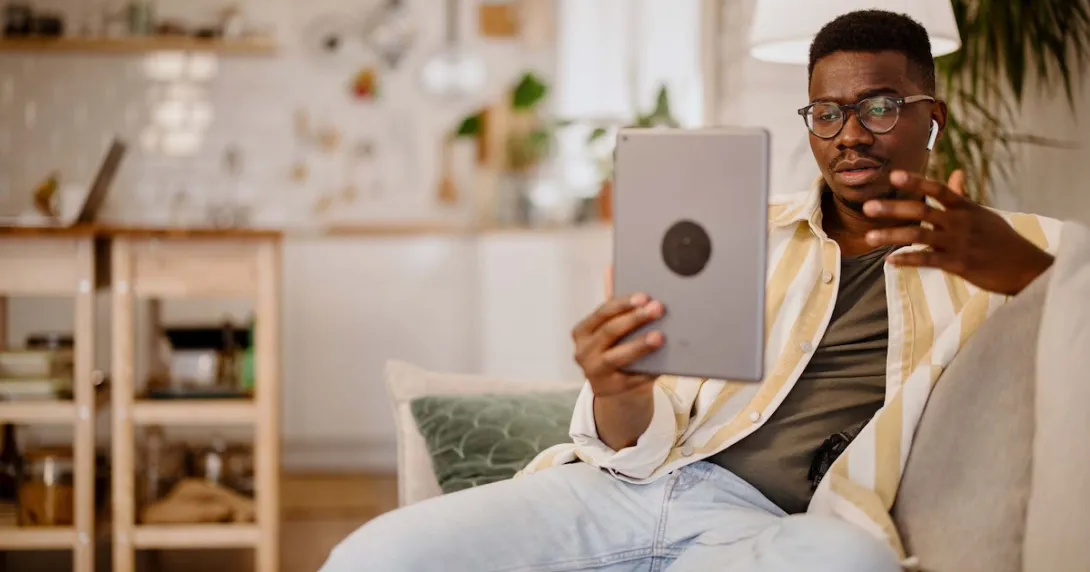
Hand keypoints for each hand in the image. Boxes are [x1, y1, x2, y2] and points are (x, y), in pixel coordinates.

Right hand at [572, 265, 664, 396]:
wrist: (617, 388)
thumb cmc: (615, 349)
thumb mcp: (610, 327)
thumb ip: (612, 302)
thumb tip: (611, 267)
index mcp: (581, 332)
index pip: (602, 313)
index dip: (623, 304)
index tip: (644, 296)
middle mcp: (582, 352)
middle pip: (610, 332)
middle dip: (635, 319)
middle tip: (658, 309)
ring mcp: (594, 373)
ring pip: (617, 357)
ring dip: (639, 345)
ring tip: (660, 336)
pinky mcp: (609, 390)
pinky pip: (630, 378)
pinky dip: (646, 369)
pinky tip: (662, 362)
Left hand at [862, 170, 1053, 295]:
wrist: (1025, 266)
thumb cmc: (1001, 239)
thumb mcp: (983, 214)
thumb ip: (963, 196)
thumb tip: (956, 173)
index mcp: (964, 208)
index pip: (937, 190)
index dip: (915, 182)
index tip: (893, 175)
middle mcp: (959, 222)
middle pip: (921, 211)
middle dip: (892, 209)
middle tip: (867, 207)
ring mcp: (958, 243)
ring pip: (918, 236)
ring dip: (891, 236)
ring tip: (868, 238)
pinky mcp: (958, 264)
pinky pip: (927, 261)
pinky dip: (907, 260)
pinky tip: (890, 261)